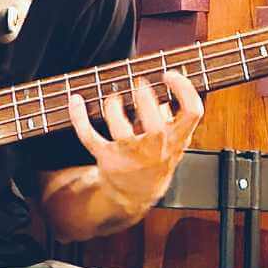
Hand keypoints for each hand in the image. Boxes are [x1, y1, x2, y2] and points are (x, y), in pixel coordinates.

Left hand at [67, 70, 202, 209]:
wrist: (136, 193)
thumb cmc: (157, 159)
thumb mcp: (174, 140)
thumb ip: (175, 116)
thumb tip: (170, 88)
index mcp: (177, 139)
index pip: (192, 112)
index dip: (183, 89)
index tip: (169, 74)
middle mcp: (156, 149)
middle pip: (155, 125)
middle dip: (145, 99)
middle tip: (138, 83)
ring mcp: (130, 155)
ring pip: (121, 130)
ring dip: (113, 107)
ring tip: (113, 98)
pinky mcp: (107, 158)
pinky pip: (89, 137)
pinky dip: (79, 117)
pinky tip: (75, 100)